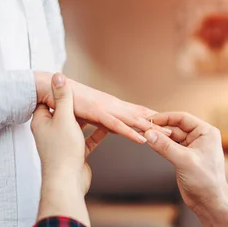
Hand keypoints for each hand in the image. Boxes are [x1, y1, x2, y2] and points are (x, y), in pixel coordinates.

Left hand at [31, 74, 107, 225]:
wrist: (67, 182)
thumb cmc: (63, 151)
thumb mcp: (64, 118)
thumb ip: (63, 97)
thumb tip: (56, 75)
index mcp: (43, 121)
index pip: (49, 101)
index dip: (59, 92)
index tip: (70, 83)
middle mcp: (51, 131)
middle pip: (67, 113)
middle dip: (79, 105)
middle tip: (90, 95)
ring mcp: (63, 143)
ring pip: (79, 126)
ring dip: (91, 120)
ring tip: (104, 110)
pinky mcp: (75, 153)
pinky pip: (88, 139)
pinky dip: (97, 134)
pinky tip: (109, 129)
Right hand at [34, 71, 170, 143]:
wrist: (50, 88)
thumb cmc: (67, 102)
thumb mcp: (87, 115)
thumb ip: (97, 121)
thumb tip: (103, 128)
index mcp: (111, 106)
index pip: (136, 113)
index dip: (152, 119)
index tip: (168, 125)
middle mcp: (112, 106)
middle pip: (141, 116)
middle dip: (159, 124)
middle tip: (177, 132)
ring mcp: (106, 109)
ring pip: (134, 121)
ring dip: (151, 128)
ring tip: (167, 135)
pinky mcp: (97, 113)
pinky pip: (117, 126)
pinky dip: (130, 133)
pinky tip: (142, 138)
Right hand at [145, 112, 227, 226]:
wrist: (209, 203)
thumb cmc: (205, 181)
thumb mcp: (184, 161)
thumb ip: (166, 146)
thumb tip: (148, 133)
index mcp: (206, 132)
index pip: (182, 118)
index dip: (165, 117)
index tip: (149, 120)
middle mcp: (200, 137)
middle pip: (175, 126)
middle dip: (160, 128)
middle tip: (142, 128)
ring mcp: (191, 147)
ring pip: (171, 137)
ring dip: (158, 137)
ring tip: (143, 135)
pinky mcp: (184, 157)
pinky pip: (170, 146)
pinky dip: (160, 145)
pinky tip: (150, 144)